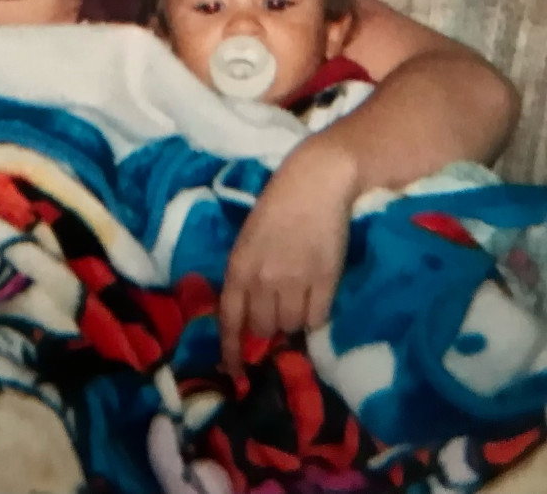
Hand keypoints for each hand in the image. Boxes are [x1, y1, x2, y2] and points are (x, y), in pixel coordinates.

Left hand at [218, 137, 358, 374]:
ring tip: (298, 296)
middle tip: (277, 311)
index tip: (233, 372)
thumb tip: (251, 311)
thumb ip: (247, 274)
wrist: (316, 183)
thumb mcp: (249, 239)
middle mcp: (263, 280)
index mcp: (238, 267)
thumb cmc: (278, 205)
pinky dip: (315, 314)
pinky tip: (315, 296)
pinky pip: (317, 317)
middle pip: (263, 327)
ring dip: (292, 320)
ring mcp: (295, 281)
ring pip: (290, 326)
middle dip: (268, 326)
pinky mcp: (326, 280)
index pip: (229, 319)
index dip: (230, 350)